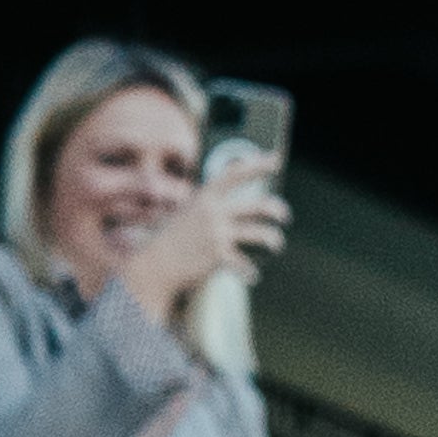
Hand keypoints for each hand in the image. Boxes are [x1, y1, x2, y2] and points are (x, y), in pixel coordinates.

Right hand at [114, 156, 288, 326]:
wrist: (153, 265)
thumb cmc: (165, 241)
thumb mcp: (183, 215)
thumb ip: (205, 208)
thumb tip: (228, 209)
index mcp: (204, 197)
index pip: (236, 174)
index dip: (258, 164)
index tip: (276, 159)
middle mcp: (214, 212)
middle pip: (258, 205)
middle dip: (277, 210)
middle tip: (284, 215)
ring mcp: (217, 234)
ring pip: (260, 233)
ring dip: (273, 239)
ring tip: (276, 244)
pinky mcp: (218, 257)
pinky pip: (245, 264)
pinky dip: (251, 272)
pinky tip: (252, 276)